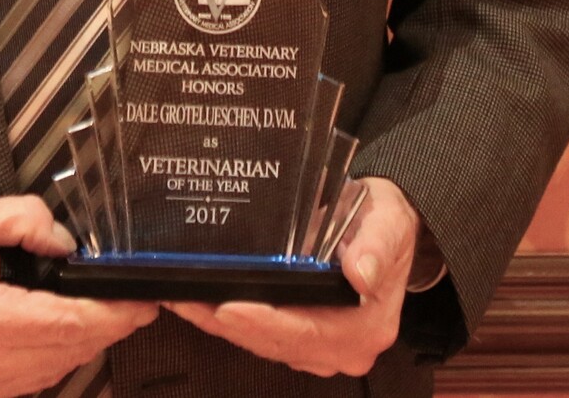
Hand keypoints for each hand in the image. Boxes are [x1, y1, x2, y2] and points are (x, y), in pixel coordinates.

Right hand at [0, 196, 157, 397]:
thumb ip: (27, 220)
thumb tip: (68, 243)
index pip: (72, 324)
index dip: (116, 314)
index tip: (144, 301)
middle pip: (72, 352)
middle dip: (108, 327)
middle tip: (132, 302)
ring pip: (56, 371)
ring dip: (84, 344)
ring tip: (100, 313)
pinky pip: (32, 382)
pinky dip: (55, 358)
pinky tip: (60, 332)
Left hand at [165, 176, 419, 377]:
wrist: (384, 225)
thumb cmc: (385, 221)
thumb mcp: (387, 223)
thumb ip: (376, 245)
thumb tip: (361, 273)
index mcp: (366, 328)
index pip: (306, 334)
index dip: (265, 324)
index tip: (228, 308)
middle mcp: (342, 347)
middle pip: (275, 342)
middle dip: (228, 323)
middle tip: (186, 300)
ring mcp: (319, 344)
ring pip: (261, 341)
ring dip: (219, 322)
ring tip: (181, 297)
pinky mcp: (301, 333)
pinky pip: (260, 332)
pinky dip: (228, 318)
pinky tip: (196, 300)